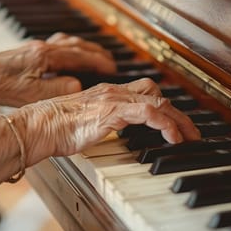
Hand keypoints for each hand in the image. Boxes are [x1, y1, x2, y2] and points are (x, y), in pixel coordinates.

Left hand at [0, 32, 115, 106]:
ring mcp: (38, 47)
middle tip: (113, 64)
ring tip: (98, 57)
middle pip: (80, 46)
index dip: (101, 63)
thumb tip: (80, 88)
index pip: (83, 57)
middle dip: (99, 54)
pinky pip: (59, 44)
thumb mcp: (33, 94)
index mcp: (48, 56)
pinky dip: (72, 48)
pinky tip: (71, 54)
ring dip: (87, 49)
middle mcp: (45, 47)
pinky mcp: (31, 51)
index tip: (115, 70)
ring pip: (71, 43)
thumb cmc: (0, 85)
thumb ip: (59, 89)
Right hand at [12, 78, 200, 165]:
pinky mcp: (113, 111)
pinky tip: (173, 138)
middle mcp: (114, 92)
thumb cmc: (55, 129)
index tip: (175, 124)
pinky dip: (166, 124)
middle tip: (191, 131)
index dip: (164, 106)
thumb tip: (112, 135)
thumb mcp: (85, 125)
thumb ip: (102, 125)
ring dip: (178, 120)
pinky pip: (149, 113)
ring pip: (158, 102)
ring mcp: (114, 99)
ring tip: (190, 137)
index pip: (144, 93)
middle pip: (157, 94)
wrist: (39, 126)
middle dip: (178, 113)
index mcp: (107, 93)